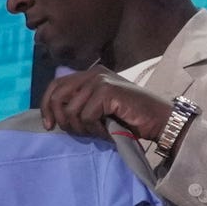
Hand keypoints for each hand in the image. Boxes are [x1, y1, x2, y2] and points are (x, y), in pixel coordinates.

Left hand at [39, 69, 176, 148]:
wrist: (159, 119)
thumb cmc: (131, 118)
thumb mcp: (100, 108)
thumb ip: (81, 104)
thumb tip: (54, 116)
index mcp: (89, 74)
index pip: (55, 85)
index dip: (47, 106)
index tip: (50, 126)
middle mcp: (93, 73)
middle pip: (58, 96)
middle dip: (62, 120)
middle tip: (78, 133)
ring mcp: (100, 80)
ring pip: (71, 110)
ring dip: (83, 128)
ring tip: (99, 132)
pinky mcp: (107, 91)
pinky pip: (86, 116)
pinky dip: (95, 130)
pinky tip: (108, 131)